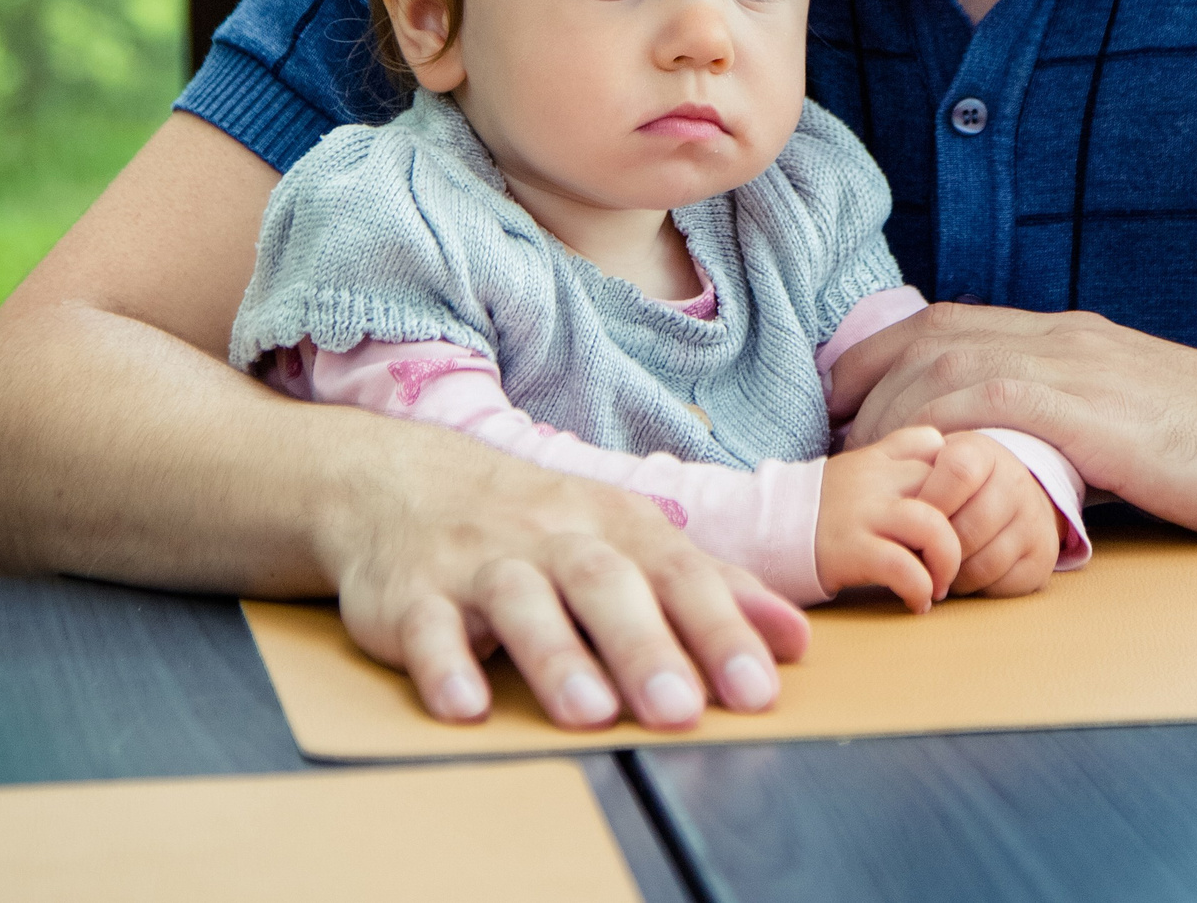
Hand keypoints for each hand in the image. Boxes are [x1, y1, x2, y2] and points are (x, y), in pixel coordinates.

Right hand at [329, 422, 811, 731]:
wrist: (401, 483)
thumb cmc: (537, 525)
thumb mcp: (626, 540)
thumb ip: (708, 590)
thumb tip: (795, 640)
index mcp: (614, 525)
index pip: (679, 573)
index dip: (721, 629)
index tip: (758, 688)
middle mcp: (552, 537)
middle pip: (604, 582)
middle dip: (646, 645)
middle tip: (681, 710)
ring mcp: (478, 563)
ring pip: (520, 601)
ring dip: (556, 657)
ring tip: (591, 713)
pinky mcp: (410, 595)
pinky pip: (425, 627)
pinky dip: (443, 666)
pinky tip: (466, 706)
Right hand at [815, 424, 963, 611]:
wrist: (758, 529)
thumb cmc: (817, 511)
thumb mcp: (854, 474)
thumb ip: (892, 469)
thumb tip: (943, 489)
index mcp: (877, 457)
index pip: (935, 445)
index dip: (956, 479)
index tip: (955, 512)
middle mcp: (874, 479)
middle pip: (946, 486)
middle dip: (965, 528)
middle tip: (956, 561)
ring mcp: (862, 512)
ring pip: (933, 526)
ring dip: (948, 562)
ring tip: (939, 586)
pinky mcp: (849, 549)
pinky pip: (903, 567)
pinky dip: (919, 590)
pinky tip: (915, 603)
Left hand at [826, 302, 1196, 542]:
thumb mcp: (1139, 428)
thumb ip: (1077, 434)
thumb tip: (1024, 472)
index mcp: (1072, 340)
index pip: (948, 325)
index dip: (882, 362)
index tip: (848, 410)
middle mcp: (1064, 338)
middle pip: (928, 334)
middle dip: (861, 380)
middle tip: (830, 438)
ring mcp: (1080, 367)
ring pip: (945, 361)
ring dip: (886, 407)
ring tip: (858, 461)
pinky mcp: (1096, 409)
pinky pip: (990, 400)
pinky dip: (939, 423)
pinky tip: (915, 461)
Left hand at [917, 432, 1057, 596]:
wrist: (1011, 498)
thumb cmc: (954, 487)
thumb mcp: (933, 463)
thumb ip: (907, 469)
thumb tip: (889, 504)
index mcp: (984, 453)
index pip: (958, 473)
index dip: (929, 503)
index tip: (909, 520)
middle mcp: (1016, 483)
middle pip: (969, 527)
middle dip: (936, 550)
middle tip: (917, 557)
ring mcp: (1034, 521)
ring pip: (984, 562)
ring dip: (953, 574)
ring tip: (937, 568)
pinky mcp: (1043, 558)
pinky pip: (1002, 584)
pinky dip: (976, 587)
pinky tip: (963, 576)